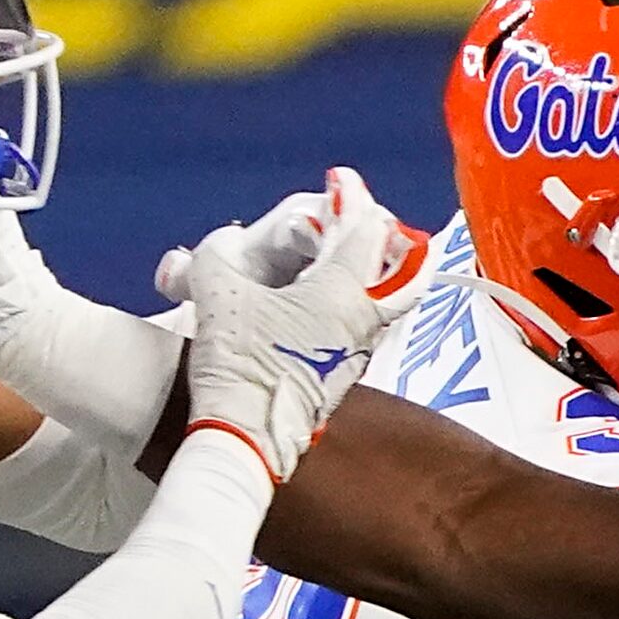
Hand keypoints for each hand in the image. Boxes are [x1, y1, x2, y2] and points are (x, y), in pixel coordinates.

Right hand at [184, 168, 425, 481]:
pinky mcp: (340, 377)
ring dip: (369, 272)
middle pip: (401, 268)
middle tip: (362, 220)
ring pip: (383, 300)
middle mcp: (363, 321)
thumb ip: (218, 257)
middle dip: (384, 238)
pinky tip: (317, 300)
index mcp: (344, 292)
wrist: (245, 437)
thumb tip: (218, 248)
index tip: (340, 181)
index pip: (364, 228)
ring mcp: (356, 353)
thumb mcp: (218, 295)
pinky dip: (347, 302)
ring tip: (343, 256)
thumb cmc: (239, 364)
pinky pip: (358, 327)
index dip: (351, 197)